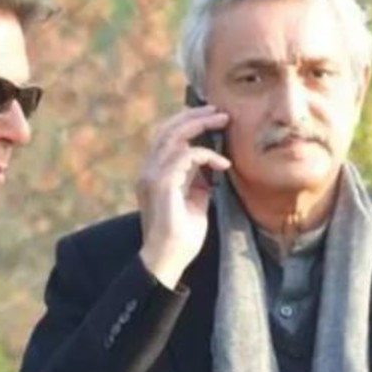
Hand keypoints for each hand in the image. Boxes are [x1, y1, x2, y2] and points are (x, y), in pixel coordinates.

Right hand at [137, 105, 229, 287]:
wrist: (166, 260)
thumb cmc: (181, 238)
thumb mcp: (194, 202)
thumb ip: (198, 182)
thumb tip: (212, 167)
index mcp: (152, 174)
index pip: (166, 137)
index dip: (187, 123)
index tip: (212, 118)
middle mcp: (148, 171)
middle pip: (166, 129)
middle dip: (194, 116)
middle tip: (219, 111)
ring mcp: (151, 176)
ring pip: (172, 136)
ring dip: (200, 125)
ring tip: (223, 121)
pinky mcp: (161, 184)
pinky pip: (185, 156)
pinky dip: (206, 155)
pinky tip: (223, 165)